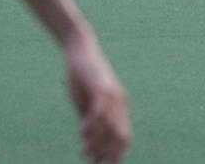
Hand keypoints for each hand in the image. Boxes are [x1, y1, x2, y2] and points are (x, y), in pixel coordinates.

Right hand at [64, 31, 129, 163]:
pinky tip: (81, 133)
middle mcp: (120, 102)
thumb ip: (89, 122)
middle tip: (91, 161)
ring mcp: (112, 95)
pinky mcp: (102, 88)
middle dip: (107, 153)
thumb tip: (88, 144)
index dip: (115, 154)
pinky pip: (99, 112)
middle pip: (120, 136)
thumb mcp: (86, 104)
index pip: (123, 137)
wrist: (80, 52)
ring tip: (84, 152)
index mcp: (119, 107)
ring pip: (110, 127)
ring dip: (97, 143)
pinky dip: (91, 126)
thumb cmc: (82, 79)